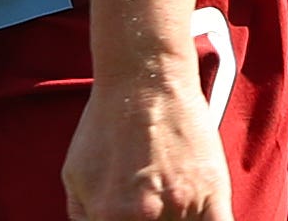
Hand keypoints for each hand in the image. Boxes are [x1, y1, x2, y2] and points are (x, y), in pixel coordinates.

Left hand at [61, 75, 232, 220]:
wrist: (145, 79)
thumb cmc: (107, 124)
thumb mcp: (74, 175)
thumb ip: (83, 218)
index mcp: (106, 216)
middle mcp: (143, 217)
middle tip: (153, 214)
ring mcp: (180, 207)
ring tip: (171, 210)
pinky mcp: (213, 196)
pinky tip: (199, 219)